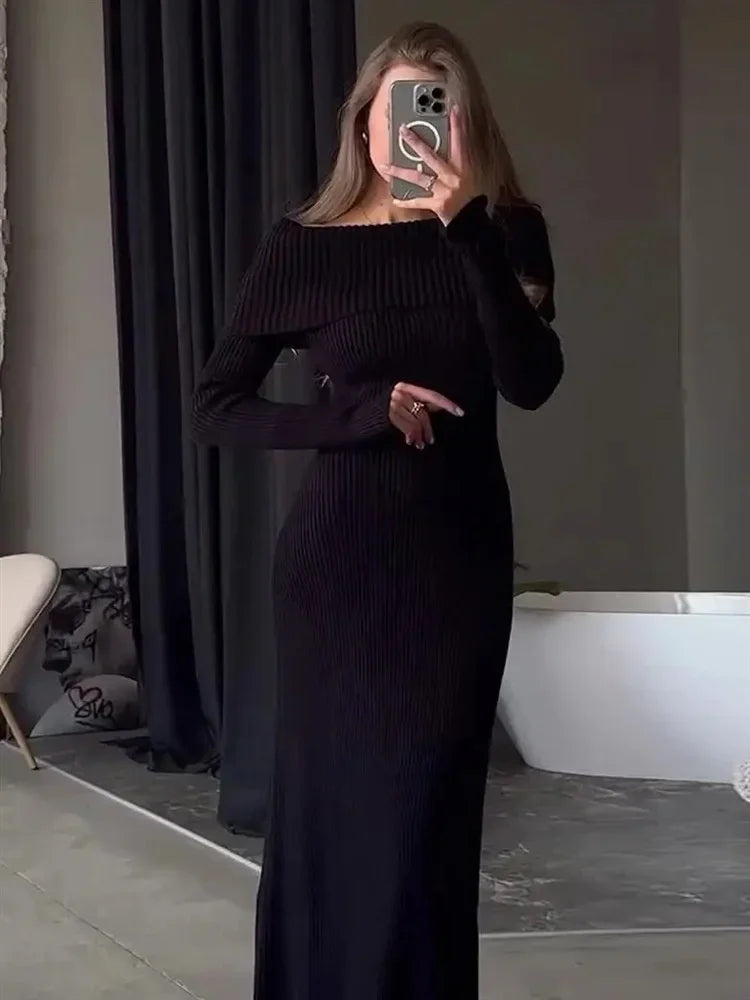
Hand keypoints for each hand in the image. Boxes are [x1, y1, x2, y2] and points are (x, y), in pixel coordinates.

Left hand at [381, 106, 481, 224]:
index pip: (461, 142)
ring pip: (419, 177)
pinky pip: (419, 201)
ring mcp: (444, 191)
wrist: (473, 222)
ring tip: (386, 167)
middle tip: (403, 130)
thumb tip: (443, 147)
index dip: (457, 125)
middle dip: (416, 142)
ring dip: (400, 171)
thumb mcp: (470, 176)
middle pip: (432, 156)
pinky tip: (395, 199)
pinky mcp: (438, 205)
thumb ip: (458, 162)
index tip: (453, 109)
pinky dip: (407, 201)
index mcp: (463, 167)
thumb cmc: (471, 199)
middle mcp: (453, 177)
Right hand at [388, 382, 463, 448]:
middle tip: (430, 441)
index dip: (446, 404)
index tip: (460, 412)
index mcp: (406, 387)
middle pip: (423, 412)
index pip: (431, 395)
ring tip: (419, 445)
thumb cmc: (382, 411)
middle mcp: (400, 392)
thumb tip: (439, 408)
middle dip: (428, 429)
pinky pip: (408, 427)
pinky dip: (411, 436)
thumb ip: (418, 404)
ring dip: (419, 436)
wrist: (359, 416)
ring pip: (416, 422)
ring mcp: (393, 402)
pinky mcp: (388, 414)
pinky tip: (410, 442)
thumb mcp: (401, 403)